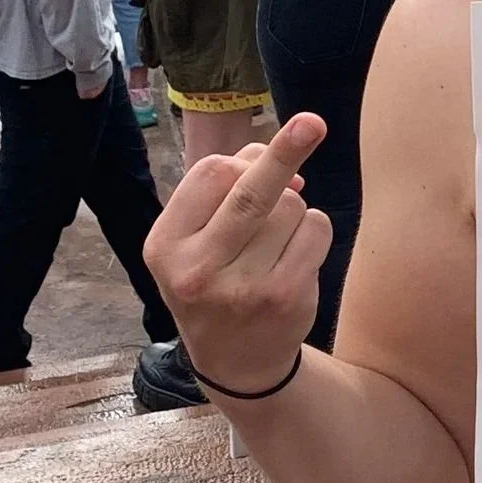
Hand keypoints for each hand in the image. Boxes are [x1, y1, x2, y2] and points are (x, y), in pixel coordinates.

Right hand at [145, 113, 331, 391]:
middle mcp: (197, 269)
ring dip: (295, 210)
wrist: (235, 360)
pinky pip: (317, 231)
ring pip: (292, 208)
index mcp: (165, 245)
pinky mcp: (284, 297)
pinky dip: (314, 230)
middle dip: (286, 151)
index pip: (209, 176)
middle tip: (313, 122)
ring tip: (276, 241)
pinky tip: (296, 254)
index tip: (258, 157)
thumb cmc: (215, 280)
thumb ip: (224, 190)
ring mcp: (242, 288)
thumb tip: (273, 153)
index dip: (241, 160)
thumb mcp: (197, 239)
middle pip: (252, 191)